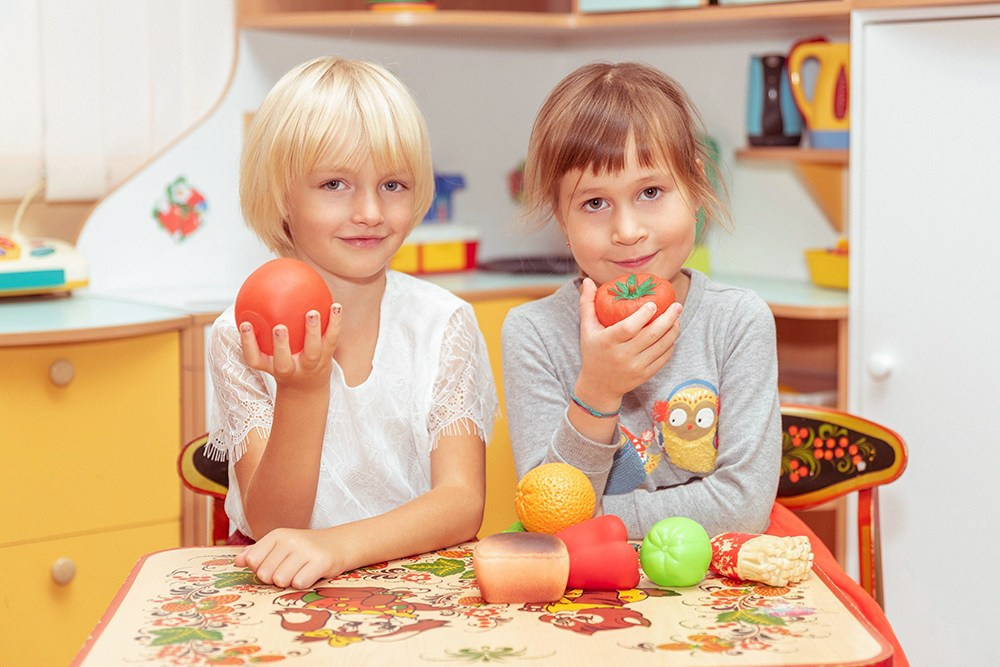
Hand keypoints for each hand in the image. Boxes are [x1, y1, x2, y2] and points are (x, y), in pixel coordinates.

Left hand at [236, 527, 347, 588]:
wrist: (338, 544)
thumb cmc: (304, 549)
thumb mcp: (280, 546)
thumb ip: (257, 553)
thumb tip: (237, 562)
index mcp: (277, 535)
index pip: (253, 561)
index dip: (261, 569)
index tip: (275, 565)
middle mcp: (290, 539)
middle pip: (265, 574)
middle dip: (275, 578)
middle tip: (290, 570)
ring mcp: (306, 550)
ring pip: (281, 581)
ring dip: (290, 582)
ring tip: (300, 571)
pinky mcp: (321, 561)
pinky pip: (299, 584)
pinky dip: (304, 584)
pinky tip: (311, 574)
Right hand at [239, 302, 341, 390]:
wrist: (307, 388)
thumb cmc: (283, 361)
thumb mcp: (269, 353)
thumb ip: (260, 331)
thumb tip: (252, 297)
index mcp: (271, 367)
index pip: (254, 359)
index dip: (248, 343)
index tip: (244, 324)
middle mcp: (290, 370)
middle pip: (283, 362)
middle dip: (281, 346)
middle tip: (279, 327)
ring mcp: (310, 366)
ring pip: (313, 352)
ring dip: (312, 331)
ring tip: (313, 312)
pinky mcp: (327, 358)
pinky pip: (331, 340)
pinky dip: (335, 323)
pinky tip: (336, 306)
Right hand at [576, 277, 681, 407]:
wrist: (599, 386)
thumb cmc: (593, 351)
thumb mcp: (586, 329)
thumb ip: (587, 303)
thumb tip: (587, 280)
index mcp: (608, 342)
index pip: (629, 327)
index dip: (643, 315)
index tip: (653, 304)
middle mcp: (622, 356)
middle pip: (651, 335)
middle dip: (668, 319)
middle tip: (677, 305)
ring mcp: (636, 367)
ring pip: (661, 346)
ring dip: (673, 330)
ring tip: (677, 317)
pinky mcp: (645, 375)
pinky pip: (664, 358)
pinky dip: (670, 344)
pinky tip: (672, 333)